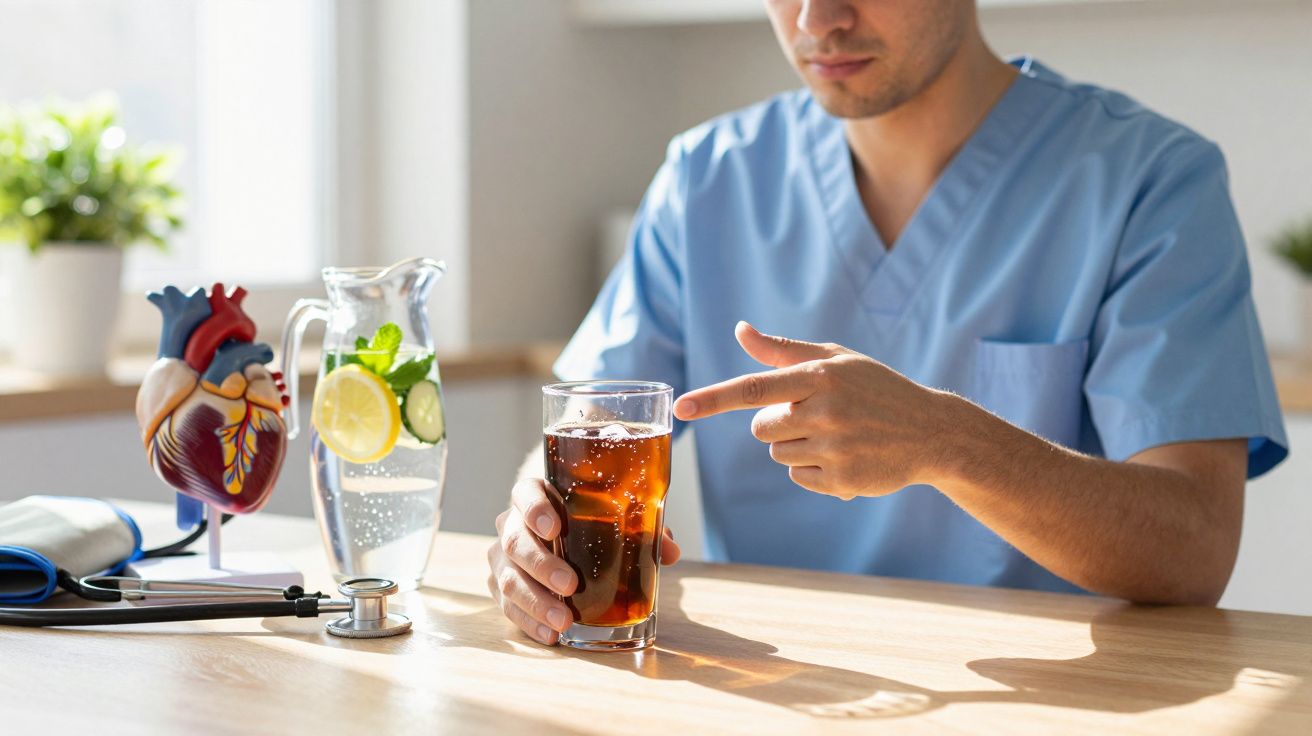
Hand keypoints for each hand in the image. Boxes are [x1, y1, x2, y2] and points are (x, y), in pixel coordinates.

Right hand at [487, 478, 681, 644]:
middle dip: (541, 566)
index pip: (526, 495)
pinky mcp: (499, 585)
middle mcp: (510, 524)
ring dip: (536, 603)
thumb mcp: (610, 516)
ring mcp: (501, 557)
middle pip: (515, 542)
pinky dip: (530, 622)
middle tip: (570, 584)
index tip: (554, 528)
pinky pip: (508, 607)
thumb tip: (670, 551)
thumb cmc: (585, 520)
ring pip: (507, 579)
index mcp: (534, 495)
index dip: (535, 511)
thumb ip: (640, 529)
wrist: (555, 532)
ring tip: (563, 621)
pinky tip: (551, 634)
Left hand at [672, 322, 963, 499]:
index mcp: (820, 377)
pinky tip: (845, 456)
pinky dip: (813, 470)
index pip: (754, 389)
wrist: (932, 432)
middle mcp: (826, 413)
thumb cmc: (876, 389)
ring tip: (837, 434)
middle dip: (778, 423)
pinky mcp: (842, 482)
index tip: (681, 409)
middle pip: (761, 428)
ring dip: (796, 446)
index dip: (714, 399)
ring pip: (778, 454)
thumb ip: (783, 351)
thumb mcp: (835, 360)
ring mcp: (835, 450)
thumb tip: (740, 330)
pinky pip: (798, 477)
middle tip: (816, 415)